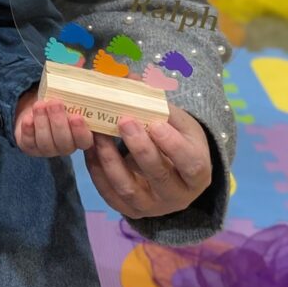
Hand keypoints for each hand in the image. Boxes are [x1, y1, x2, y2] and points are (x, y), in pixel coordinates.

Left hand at [15, 89, 93, 156]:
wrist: (37, 105)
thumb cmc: (57, 99)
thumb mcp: (67, 91)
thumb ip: (76, 84)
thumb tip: (82, 64)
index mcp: (79, 135)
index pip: (84, 140)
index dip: (81, 131)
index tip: (77, 117)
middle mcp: (65, 146)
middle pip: (64, 143)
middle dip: (59, 122)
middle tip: (55, 103)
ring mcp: (47, 149)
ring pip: (46, 143)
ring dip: (42, 123)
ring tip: (40, 105)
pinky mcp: (30, 147)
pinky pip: (29, 143)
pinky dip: (28, 130)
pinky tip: (28, 118)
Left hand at [84, 103, 212, 218]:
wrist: (171, 171)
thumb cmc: (175, 138)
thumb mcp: (175, 119)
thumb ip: (155, 100)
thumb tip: (127, 75)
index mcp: (198, 172)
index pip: (190, 163)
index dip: (173, 146)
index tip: (155, 124)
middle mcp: (179, 195)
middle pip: (159, 176)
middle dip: (139, 149)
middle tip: (123, 121)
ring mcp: (153, 206)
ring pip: (129, 189)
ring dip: (110, 160)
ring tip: (98, 133)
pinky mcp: (131, 211)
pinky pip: (110, 195)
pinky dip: (97, 172)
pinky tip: (89, 149)